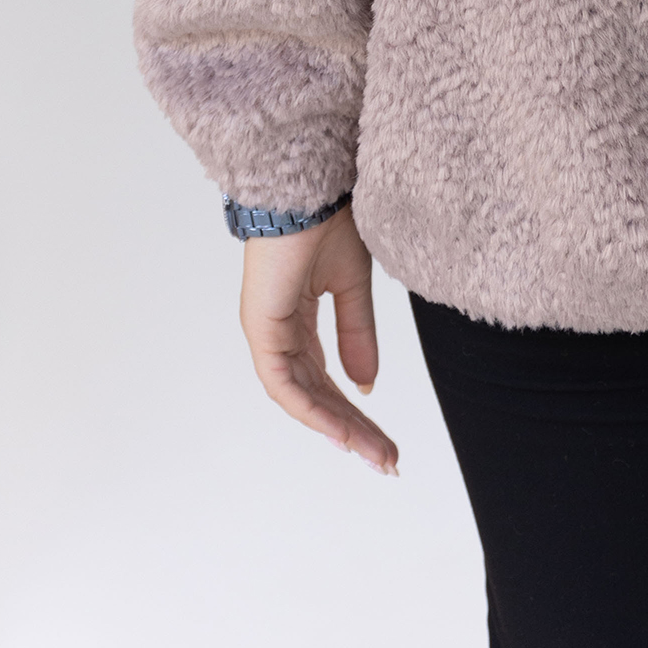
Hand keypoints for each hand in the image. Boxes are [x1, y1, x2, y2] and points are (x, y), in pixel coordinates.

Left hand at [239, 205, 399, 474]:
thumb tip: (366, 384)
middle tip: (385, 460)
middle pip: (316, 396)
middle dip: (353, 430)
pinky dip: (313, 410)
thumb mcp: (354, 284)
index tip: (384, 439)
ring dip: (339, 427)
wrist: (309, 186)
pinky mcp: (262, 328)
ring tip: (373, 453)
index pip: (325, 378)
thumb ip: (358, 334)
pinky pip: (286, 384)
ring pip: (302, 398)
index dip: (355, 411)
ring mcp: (267, 332)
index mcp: (296, 319)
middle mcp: (278, 332)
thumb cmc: (327, 219)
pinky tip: (340, 430)